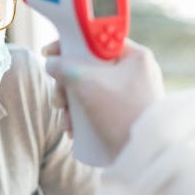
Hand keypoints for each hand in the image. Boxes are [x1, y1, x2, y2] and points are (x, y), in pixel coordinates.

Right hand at [43, 39, 163, 158]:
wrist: (145, 154)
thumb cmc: (122, 114)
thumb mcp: (88, 85)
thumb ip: (66, 68)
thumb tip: (51, 63)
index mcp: (135, 56)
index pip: (96, 40)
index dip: (69, 44)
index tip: (48, 53)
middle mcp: (136, 72)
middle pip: (90, 67)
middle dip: (67, 84)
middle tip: (58, 99)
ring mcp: (132, 94)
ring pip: (91, 89)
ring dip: (70, 104)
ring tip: (65, 122)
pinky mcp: (126, 114)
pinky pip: (98, 107)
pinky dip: (82, 116)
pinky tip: (73, 130)